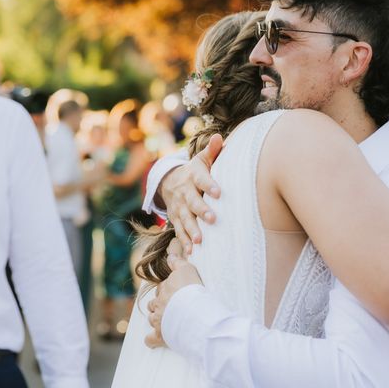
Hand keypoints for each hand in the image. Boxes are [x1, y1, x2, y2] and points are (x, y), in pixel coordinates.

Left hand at [144, 253, 202, 348]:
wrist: (193, 313)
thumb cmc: (192, 291)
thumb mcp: (187, 270)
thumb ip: (177, 262)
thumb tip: (169, 254)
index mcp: (165, 289)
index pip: (163, 287)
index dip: (168, 289)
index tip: (175, 291)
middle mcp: (159, 304)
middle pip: (154, 302)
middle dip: (159, 304)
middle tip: (171, 305)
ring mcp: (158, 320)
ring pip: (152, 318)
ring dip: (155, 319)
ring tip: (164, 320)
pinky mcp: (159, 336)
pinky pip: (150, 339)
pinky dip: (151, 340)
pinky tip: (154, 340)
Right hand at [158, 134, 223, 253]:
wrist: (169, 181)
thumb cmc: (195, 171)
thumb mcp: (201, 159)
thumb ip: (212, 151)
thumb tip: (219, 137)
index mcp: (193, 176)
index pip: (202, 180)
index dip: (209, 185)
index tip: (218, 192)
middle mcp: (184, 192)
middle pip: (192, 202)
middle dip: (201, 211)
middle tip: (212, 219)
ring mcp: (178, 206)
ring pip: (185, 219)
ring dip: (191, 230)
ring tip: (200, 240)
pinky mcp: (175, 218)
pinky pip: (179, 230)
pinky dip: (184, 241)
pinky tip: (191, 251)